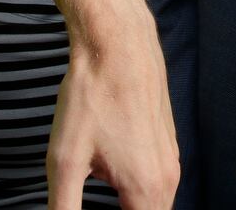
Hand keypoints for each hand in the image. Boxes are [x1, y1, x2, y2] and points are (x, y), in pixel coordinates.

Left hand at [47, 11, 178, 208]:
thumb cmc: (91, 96)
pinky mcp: (167, 143)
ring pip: (155, 204)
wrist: (118, 42)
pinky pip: (156, 184)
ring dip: (129, 209)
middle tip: (84, 202)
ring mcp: (170, 159)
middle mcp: (168, 178)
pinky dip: (136, 194)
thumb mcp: (64, 162)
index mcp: (146, 189)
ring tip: (98, 191)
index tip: (82, 207)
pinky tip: (108, 179)